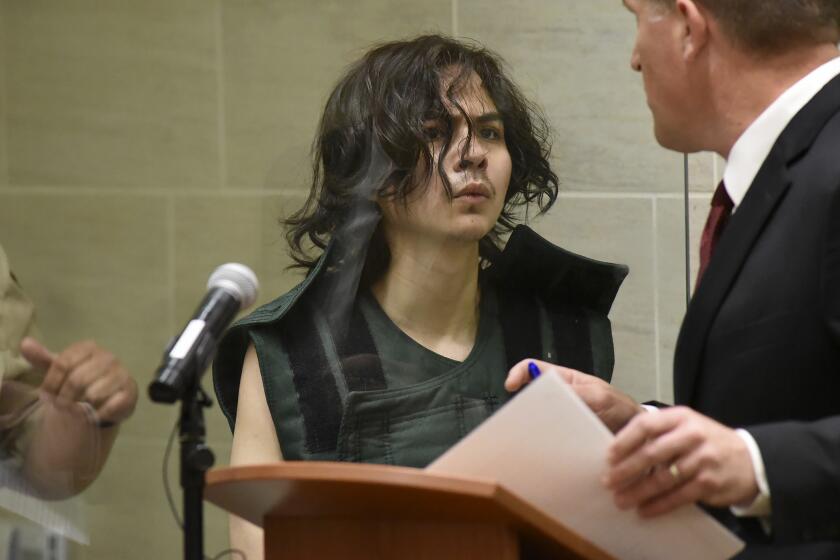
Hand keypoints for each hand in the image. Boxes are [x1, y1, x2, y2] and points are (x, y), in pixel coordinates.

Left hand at [21, 337, 137, 425]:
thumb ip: (42, 358)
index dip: (51, 383)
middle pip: (77, 379)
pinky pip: (109, 405)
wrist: (108, 397)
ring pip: (93, 393)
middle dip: (64, 398)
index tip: (46, 395)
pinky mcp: (131, 391)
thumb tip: (24, 343)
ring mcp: (121, 373)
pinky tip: (94, 414)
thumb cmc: (80, 381)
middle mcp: (108, 357)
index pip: (62, 363)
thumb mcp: (60, 369)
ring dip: (81, 407)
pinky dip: (98, 414)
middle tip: (60, 407)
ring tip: (76, 410)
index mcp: (89, 347)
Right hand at [505, 359, 642, 432]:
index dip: (519, 373)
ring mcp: (561, 419)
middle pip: (532, 396)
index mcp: (565, 380)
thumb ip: (578, 393)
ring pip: (538, 419)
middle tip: (521, 419)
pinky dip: (546, 443)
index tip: (511, 386)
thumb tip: (550, 394)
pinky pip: (549, 438)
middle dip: (524, 405)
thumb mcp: (600, 396)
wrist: (637, 437)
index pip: (534, 368)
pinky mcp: (564, 437)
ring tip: (532, 437)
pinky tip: (546, 452)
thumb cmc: (620, 407)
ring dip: (534, 427)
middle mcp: (559, 398)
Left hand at [604, 406, 758, 515]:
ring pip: (662, 479)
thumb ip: (659, 433)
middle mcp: (692, 435)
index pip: (645, 425)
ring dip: (637, 491)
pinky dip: (658, 505)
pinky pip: (677, 497)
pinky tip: (644, 510)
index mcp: (681, 417)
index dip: (624, 441)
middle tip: (608, 481)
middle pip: (650, 453)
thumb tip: (621, 451)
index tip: (609, 456)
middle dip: (626, 470)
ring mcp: (702, 459)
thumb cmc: (707, 442)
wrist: (750, 460)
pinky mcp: (709, 483)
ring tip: (621, 499)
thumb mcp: (686, 426)